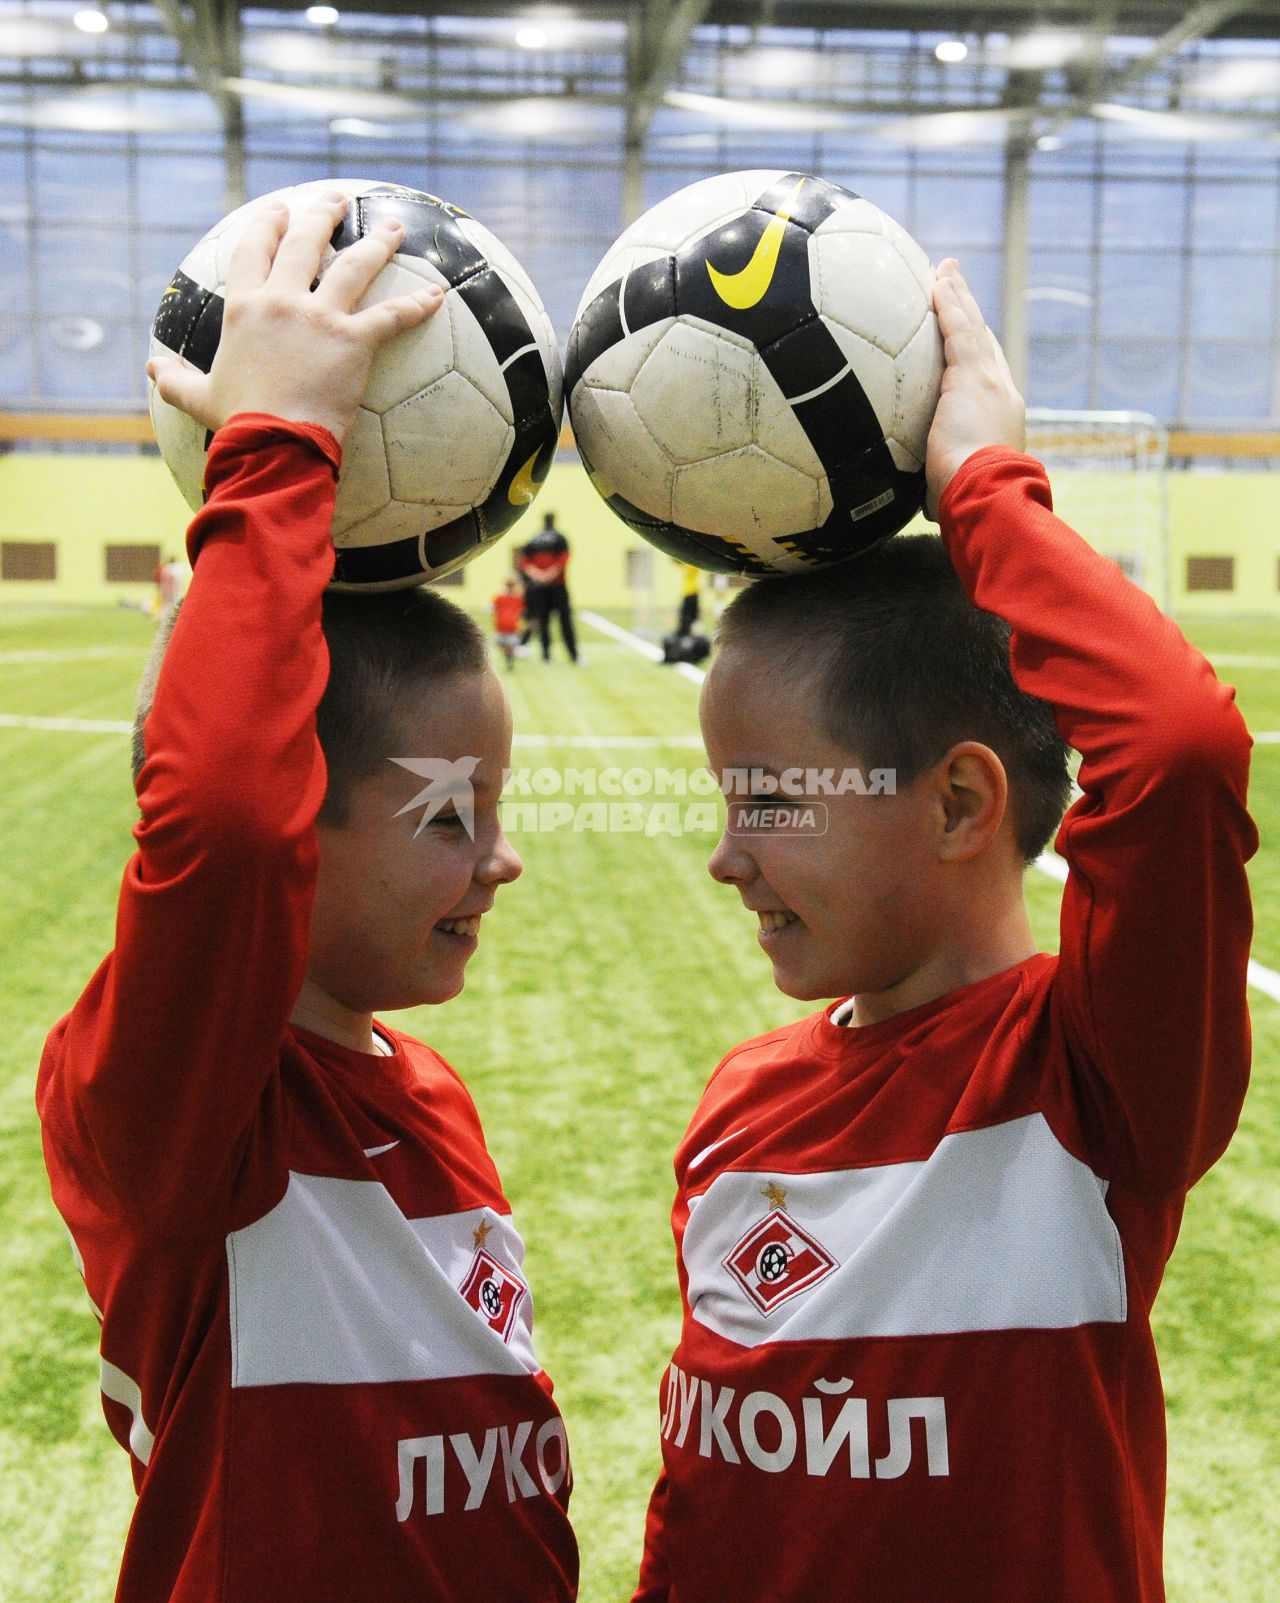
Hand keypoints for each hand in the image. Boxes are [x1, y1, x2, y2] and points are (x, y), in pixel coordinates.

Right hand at [147, 191, 443, 444]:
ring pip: (354, 266)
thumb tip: (152, 370)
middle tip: (335, 200)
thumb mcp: (200, 397)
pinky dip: (418, 304)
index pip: (253, 251)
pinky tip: (439, 294)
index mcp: (243, 308)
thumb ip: (175, 380)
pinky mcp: (354, 340)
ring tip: (393, 227)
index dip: (267, 225)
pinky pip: (393, 316)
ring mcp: (319, 317)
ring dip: (377, 243)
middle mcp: (281, 301)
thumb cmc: (238, 423)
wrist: (271, 444)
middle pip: (304, 243)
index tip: (279, 210)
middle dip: (320, 215)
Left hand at [924, 259, 1024, 518]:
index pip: (985, 374)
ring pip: (971, 328)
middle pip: (982, 341)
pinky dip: (949, 304)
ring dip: (957, 297)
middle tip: (954, 286)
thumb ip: (942, 488)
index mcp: (998, 418)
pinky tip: (939, 281)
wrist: (986, 494)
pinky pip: (958, 330)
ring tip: (944, 270)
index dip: (975, 351)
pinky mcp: (972, 376)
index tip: (964, 334)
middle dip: (968, 313)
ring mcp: (989, 381)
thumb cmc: (969, 502)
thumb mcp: (955, 489)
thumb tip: (931, 508)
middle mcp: (1000, 393)